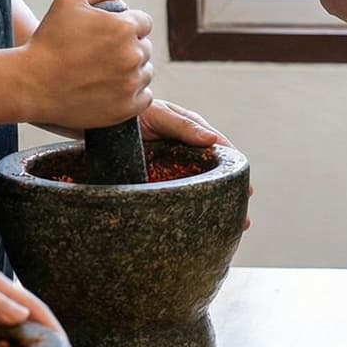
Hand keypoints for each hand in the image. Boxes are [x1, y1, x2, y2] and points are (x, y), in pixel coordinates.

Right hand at [19, 0, 153, 128]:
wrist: (30, 84)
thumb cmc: (47, 40)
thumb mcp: (68, 1)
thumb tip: (121, 1)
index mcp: (124, 27)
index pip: (144, 23)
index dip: (128, 26)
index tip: (111, 35)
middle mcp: (133, 55)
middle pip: (145, 48)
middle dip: (129, 48)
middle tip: (102, 55)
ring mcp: (131, 84)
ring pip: (145, 72)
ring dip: (131, 71)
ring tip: (103, 73)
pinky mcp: (126, 108)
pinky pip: (144, 97)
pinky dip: (132, 94)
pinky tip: (112, 90)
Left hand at [138, 100, 252, 230]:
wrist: (98, 126)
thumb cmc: (132, 115)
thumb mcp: (159, 115)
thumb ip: (184, 127)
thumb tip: (212, 140)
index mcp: (191, 134)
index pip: (221, 154)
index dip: (236, 173)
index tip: (248, 191)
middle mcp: (185, 154)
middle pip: (213, 179)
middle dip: (231, 200)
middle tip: (243, 221)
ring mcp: (170, 171)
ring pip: (197, 193)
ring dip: (213, 211)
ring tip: (228, 231)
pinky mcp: (153, 185)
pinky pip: (172, 201)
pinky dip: (185, 214)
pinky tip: (195, 231)